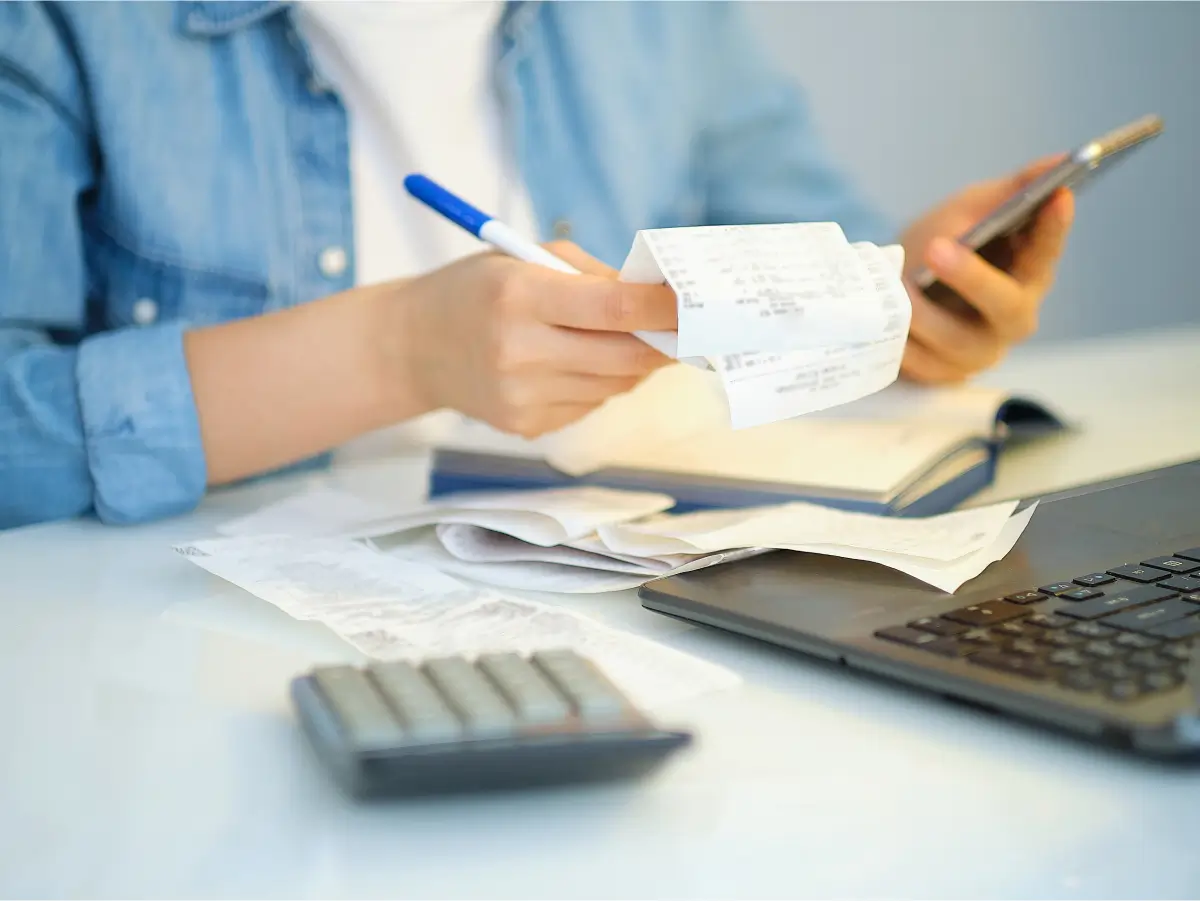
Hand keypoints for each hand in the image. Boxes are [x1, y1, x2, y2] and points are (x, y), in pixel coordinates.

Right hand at [390, 242, 675, 437]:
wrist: (415, 346)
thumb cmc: (479, 290)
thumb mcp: (526, 260)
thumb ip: (595, 278)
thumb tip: (661, 303)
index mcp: (520, 296)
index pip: (614, 308)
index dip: (665, 309)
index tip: (699, 305)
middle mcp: (519, 350)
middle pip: (625, 357)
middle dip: (663, 343)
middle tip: (685, 330)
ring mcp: (521, 396)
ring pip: (614, 386)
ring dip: (632, 364)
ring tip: (618, 340)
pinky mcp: (524, 425)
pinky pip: (589, 405)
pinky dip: (597, 384)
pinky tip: (571, 364)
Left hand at [898, 156, 1075, 382]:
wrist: (894, 283)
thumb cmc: (943, 241)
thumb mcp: (970, 209)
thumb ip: (1010, 190)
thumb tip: (1058, 161)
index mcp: (1028, 273)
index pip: (1047, 251)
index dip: (1054, 228)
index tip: (1056, 196)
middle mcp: (1012, 318)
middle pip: (1007, 306)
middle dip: (973, 278)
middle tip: (937, 248)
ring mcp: (978, 351)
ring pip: (958, 341)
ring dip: (924, 313)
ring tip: (896, 286)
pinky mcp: (943, 374)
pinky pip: (923, 366)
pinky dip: (903, 344)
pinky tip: (885, 323)